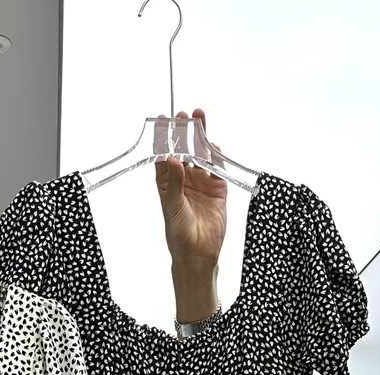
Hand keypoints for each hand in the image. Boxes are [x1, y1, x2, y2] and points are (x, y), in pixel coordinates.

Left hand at [154, 109, 225, 321]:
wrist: (198, 254)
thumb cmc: (178, 234)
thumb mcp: (172, 207)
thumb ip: (174, 182)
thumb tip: (171, 157)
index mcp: (168, 184)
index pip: (165, 155)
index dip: (164, 138)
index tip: (163, 120)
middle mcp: (184, 180)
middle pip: (184, 150)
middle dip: (184, 133)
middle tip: (183, 116)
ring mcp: (201, 183)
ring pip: (201, 155)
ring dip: (200, 138)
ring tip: (199, 119)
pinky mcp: (217, 189)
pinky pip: (217, 168)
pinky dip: (216, 156)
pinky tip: (214, 144)